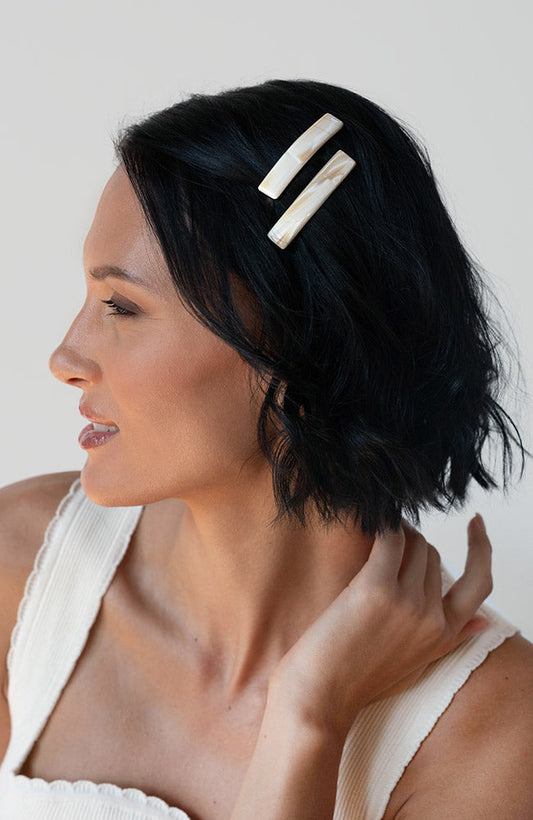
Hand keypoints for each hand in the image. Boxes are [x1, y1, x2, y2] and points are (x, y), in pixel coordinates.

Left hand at [268, 515, 492, 743]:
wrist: (319, 698)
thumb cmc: (358, 680)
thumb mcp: (416, 664)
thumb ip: (451, 639)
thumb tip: (484, 622)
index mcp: (444, 636)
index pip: (480, 583)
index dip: (482, 548)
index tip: (475, 523)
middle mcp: (432, 618)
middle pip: (432, 555)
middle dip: (413, 544)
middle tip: (386, 542)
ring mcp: (407, 602)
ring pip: (413, 543)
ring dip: (396, 531)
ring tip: (373, 535)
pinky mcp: (376, 588)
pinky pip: (389, 538)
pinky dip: (382, 525)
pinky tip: (369, 521)